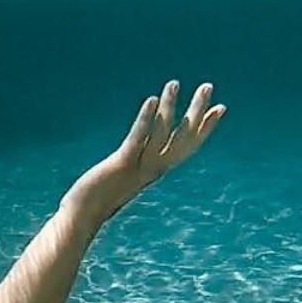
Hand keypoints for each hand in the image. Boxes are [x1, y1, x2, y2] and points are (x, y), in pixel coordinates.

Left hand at [62, 81, 226, 226]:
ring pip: (161, 134)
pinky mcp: (120, 165)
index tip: (220, 107)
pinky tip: (150, 100)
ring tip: (174, 83)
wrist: (80, 218)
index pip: (186, 147)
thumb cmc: (96, 200)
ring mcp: (137, 167)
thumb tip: (134, 156)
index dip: (205, 128)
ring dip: (169, 107)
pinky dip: (145, 119)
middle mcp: (152, 169)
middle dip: (197, 112)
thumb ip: (132, 166)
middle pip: (182, 138)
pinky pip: (137, 139)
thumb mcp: (121, 179)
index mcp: (155, 171)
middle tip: (207, 85)